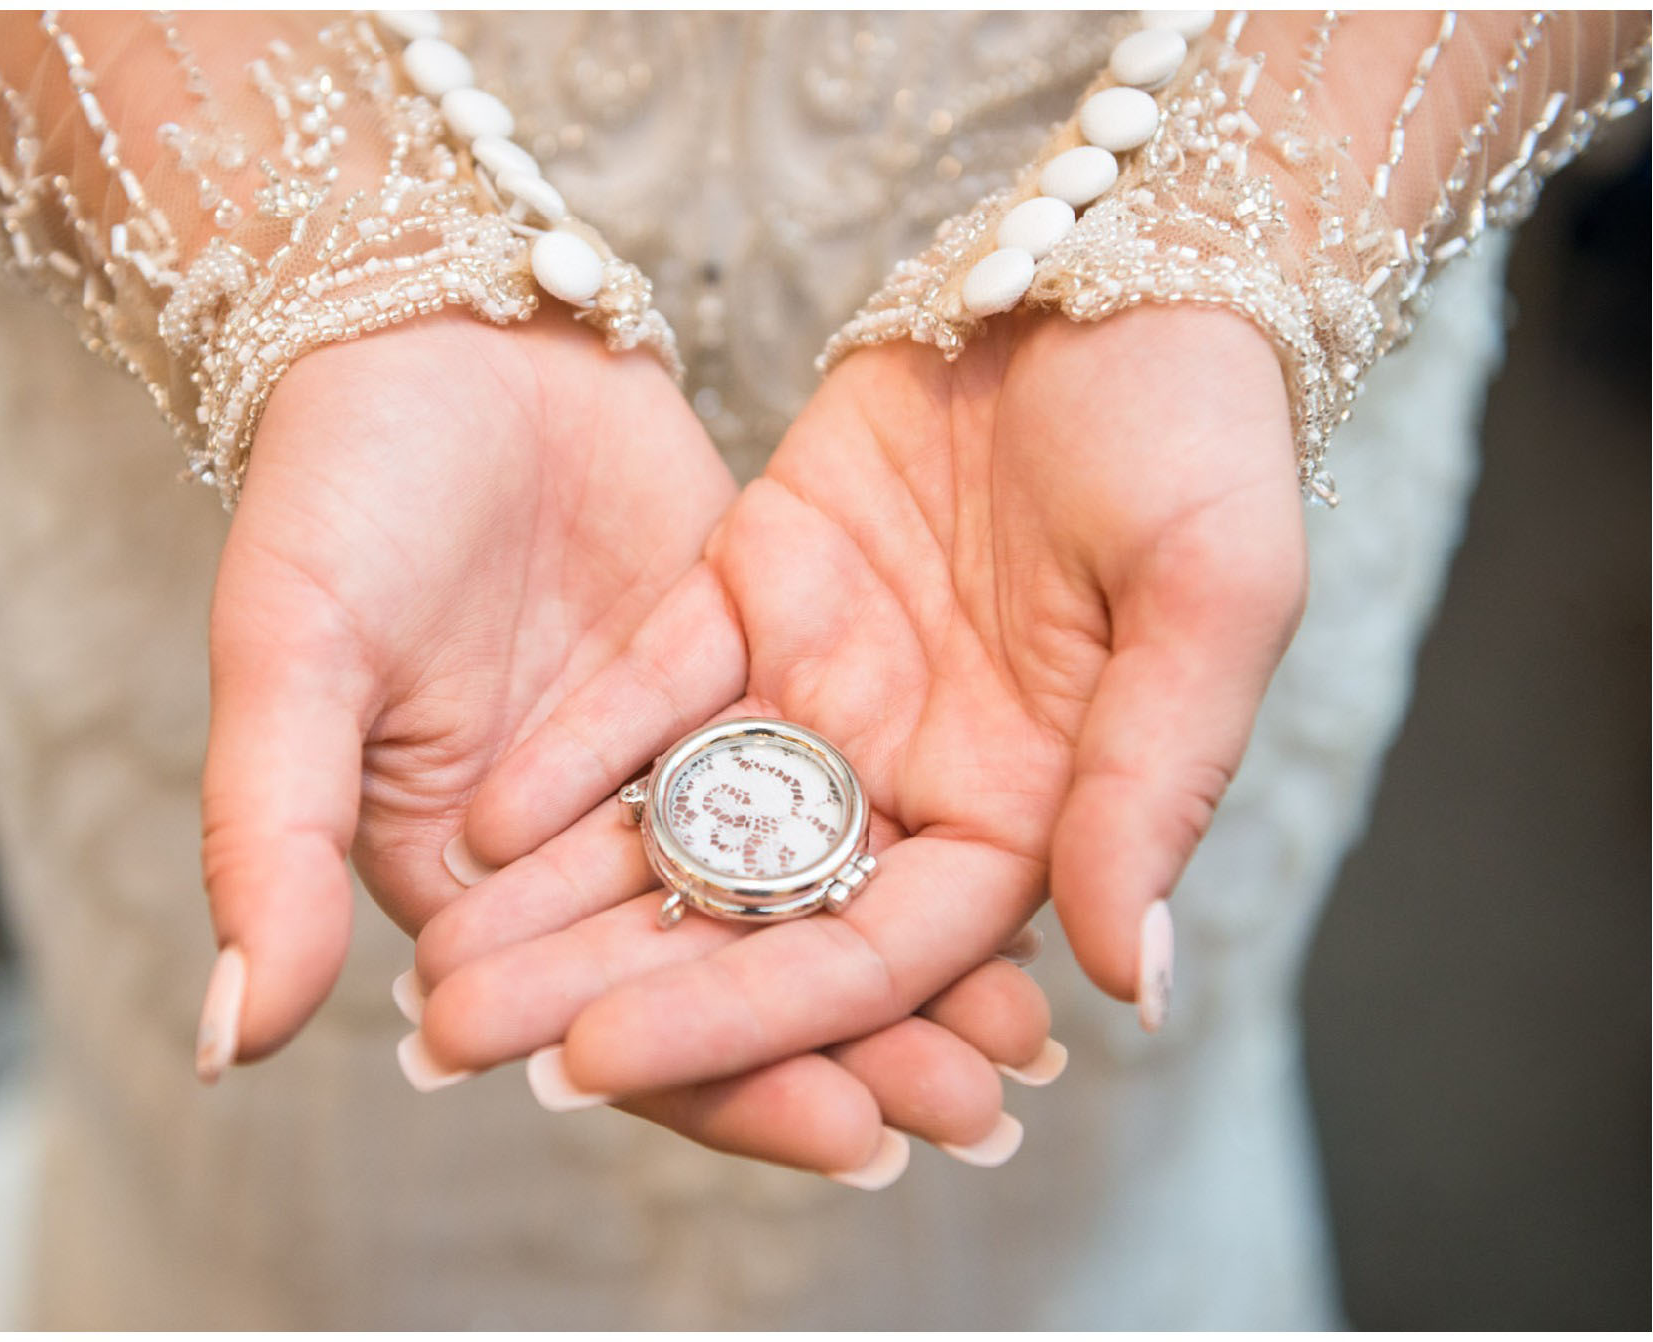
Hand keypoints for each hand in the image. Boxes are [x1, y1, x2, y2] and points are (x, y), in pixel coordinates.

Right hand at [197, 311, 1061, 1183]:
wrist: (435, 326)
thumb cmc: (332, 492)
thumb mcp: (289, 662)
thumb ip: (269, 844)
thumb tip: (233, 1040)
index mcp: (465, 883)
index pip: (608, 1017)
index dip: (724, 1083)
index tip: (848, 1132)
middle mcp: (576, 849)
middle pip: (723, 976)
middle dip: (851, 1052)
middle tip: (975, 1109)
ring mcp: (665, 763)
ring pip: (792, 890)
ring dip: (902, 968)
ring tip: (1021, 1035)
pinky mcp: (739, 675)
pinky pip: (830, 778)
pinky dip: (906, 833)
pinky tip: (1017, 884)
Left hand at [415, 305, 1306, 1102]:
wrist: (1115, 264)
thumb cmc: (1201, 430)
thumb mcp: (1214, 599)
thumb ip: (1154, 789)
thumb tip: (1129, 989)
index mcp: (1027, 812)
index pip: (874, 958)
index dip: (746, 1018)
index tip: (603, 1063)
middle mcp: (911, 775)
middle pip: (751, 913)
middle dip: (608, 982)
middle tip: (458, 1042)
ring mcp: (825, 688)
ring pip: (684, 817)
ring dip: (563, 892)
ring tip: (437, 959)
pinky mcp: (755, 592)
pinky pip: (655, 689)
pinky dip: (576, 751)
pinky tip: (480, 818)